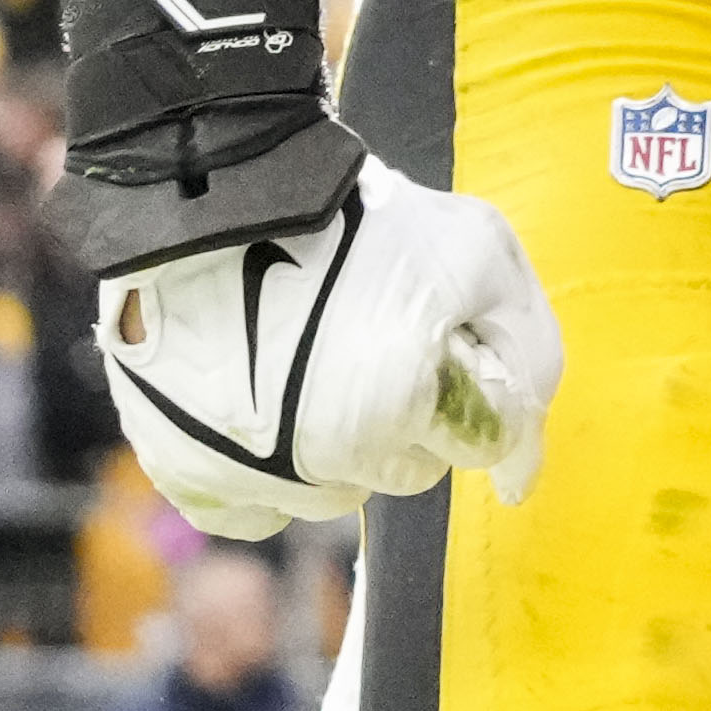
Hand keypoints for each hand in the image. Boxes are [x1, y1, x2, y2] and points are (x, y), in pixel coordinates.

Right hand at [95, 162, 561, 539]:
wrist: (219, 197)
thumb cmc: (363, 220)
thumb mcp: (481, 255)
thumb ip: (525, 357)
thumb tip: (522, 468)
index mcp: (402, 406)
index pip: (483, 442)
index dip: (473, 380)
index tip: (444, 334)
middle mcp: (324, 458)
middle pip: (411, 471)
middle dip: (413, 417)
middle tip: (377, 341)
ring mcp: (250, 472)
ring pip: (335, 494)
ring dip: (342, 449)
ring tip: (316, 364)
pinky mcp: (185, 473)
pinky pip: (255, 513)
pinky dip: (270, 477)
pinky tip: (269, 415)